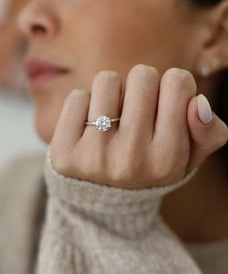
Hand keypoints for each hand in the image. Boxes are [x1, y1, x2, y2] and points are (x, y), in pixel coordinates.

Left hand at [50, 65, 227, 188]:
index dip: (171, 88)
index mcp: (168, 159)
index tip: (163, 108)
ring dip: (111, 94)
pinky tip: (88, 130)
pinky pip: (77, 97)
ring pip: (107, 80)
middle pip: (143, 74)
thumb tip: (199, 104)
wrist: (105, 198)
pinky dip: (84, 106)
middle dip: (141, 88)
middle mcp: (132, 160)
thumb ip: (209, 132)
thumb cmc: (149, 166)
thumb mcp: (188, 157)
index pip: (178, 80)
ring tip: (112, 121)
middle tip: (135, 115)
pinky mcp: (64, 153)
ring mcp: (95, 157)